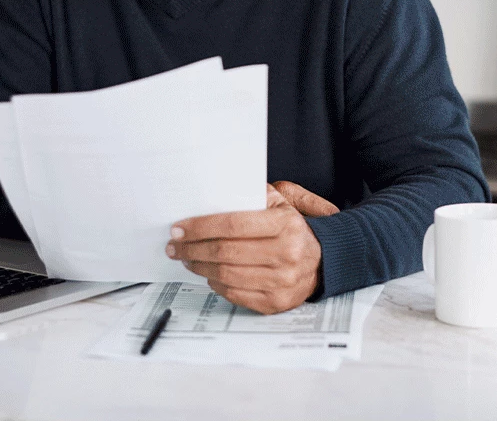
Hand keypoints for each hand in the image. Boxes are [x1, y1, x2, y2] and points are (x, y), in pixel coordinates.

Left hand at [167, 182, 338, 313]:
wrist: (321, 261)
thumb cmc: (292, 229)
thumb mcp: (280, 204)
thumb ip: (252, 196)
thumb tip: (212, 195)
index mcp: (285, 224)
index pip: (233, 224)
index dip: (200, 227)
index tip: (179, 228)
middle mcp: (286, 253)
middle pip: (225, 252)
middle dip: (192, 248)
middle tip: (175, 245)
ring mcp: (282, 281)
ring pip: (226, 275)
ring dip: (199, 266)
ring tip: (188, 258)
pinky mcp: (275, 302)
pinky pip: (235, 294)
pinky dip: (215, 284)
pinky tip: (208, 273)